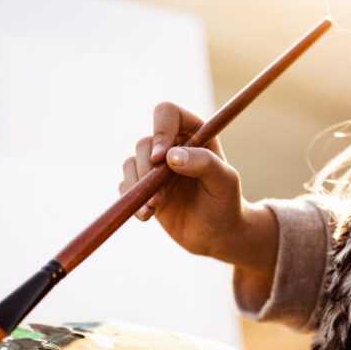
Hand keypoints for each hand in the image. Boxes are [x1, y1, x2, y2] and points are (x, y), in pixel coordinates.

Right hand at [118, 102, 276, 272]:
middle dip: (148, 171)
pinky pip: (125, 185)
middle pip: (144, 143)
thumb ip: (204, 164)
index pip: (167, 113)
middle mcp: (172, 145)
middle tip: (160, 198)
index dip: (161, 131)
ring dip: (137, 187)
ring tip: (154, 208)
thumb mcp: (224, 183)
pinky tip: (147, 215)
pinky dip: (131, 200)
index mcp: (194, 133)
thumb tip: (171, 156)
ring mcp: (155, 166)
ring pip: (131, 163)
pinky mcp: (143, 187)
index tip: (161, 158)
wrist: (216, 236)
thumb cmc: (225, 205)